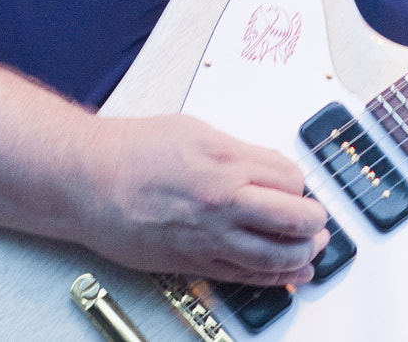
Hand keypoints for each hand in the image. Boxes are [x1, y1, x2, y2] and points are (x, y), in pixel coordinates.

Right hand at [72, 113, 329, 286]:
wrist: (89, 181)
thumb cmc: (132, 152)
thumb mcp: (195, 131)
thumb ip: (237, 150)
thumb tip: (268, 165)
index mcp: (227, 163)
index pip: (291, 179)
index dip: (300, 184)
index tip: (297, 186)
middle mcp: (223, 202)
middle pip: (295, 219)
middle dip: (315, 222)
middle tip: (318, 220)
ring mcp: (210, 237)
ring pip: (276, 256)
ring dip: (303, 254)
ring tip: (313, 249)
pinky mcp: (194, 262)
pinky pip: (246, 276)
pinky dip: (275, 278)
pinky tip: (289, 274)